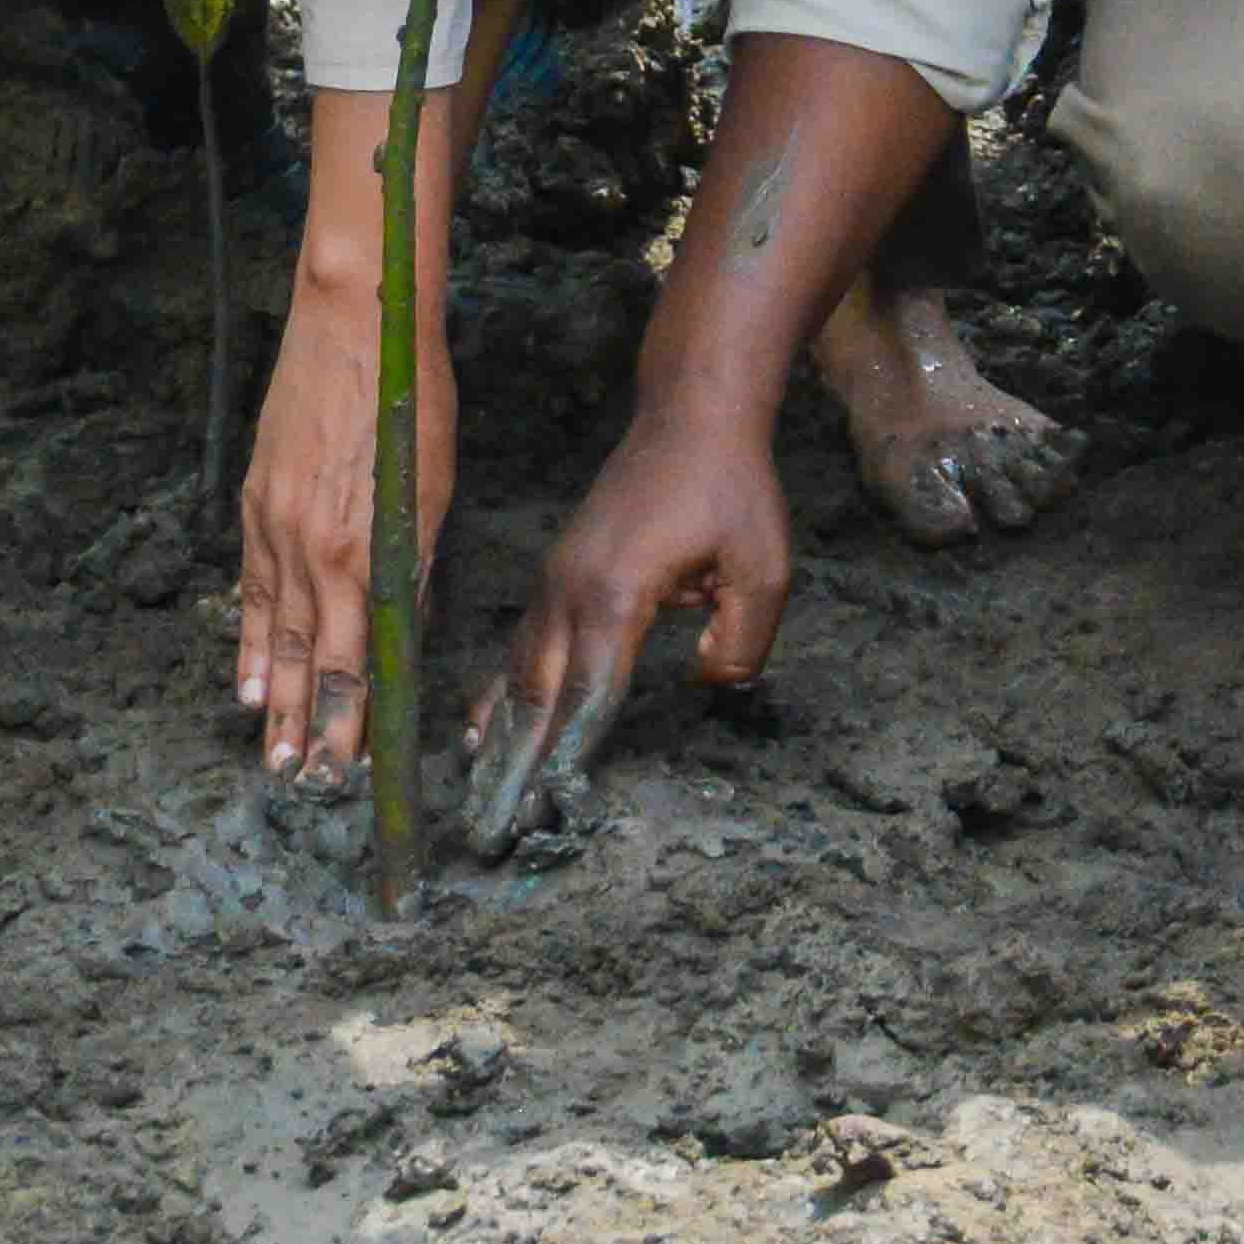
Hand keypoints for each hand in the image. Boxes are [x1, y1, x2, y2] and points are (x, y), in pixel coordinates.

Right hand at [235, 249, 447, 785]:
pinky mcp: (255, 498)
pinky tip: (246, 671)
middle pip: (305, 658)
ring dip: (270, 694)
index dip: (349, 719)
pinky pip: (250, 584)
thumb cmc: (411, 396)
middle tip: (296, 780)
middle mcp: (309, 548)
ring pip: (270, 629)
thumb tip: (407, 624)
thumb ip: (413, 563)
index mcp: (360, 550)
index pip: (353, 660)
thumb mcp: (434, 487)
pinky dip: (247, 633)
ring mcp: (273, 524)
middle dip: (302, 724)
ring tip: (267, 746)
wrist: (350, 320)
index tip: (347, 767)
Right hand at [462, 396, 791, 854]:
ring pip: (520, 672)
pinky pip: (523, 645)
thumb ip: (741, 640)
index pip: (592, 693)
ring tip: (479, 794)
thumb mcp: (764, 566)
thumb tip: (707, 681)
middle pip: (538, 695)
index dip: (570, 755)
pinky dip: (501, 692)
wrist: (691, 415)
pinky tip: (481, 727)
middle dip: (514, 766)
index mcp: (617, 594)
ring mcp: (556, 580)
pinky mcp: (558, 574)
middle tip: (491, 828)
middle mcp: (572, 590)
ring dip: (500, 736)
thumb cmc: (731, 487)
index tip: (546, 807)